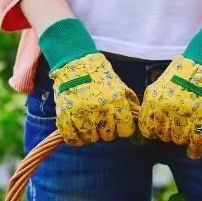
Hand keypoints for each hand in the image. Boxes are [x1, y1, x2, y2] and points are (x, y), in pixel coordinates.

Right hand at [37, 17, 137, 145]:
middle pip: (107, 136)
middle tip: (100, 122)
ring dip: (90, 135)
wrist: (74, 61)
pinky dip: (74, 139)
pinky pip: (71, 137)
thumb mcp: (120, 86)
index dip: (122, 129)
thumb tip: (137, 118)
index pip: (125, 131)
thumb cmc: (99, 74)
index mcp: (115, 102)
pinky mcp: (64, 115)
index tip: (117, 125)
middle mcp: (99, 109)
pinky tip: (76, 132)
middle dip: (106, 131)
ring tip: (88, 125)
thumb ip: (129, 103)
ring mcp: (80, 113)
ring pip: (90, 138)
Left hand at [138, 57, 201, 158]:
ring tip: (187, 132)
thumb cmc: (181, 73)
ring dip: (183, 139)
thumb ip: (152, 104)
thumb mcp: (159, 86)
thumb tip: (149, 123)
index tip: (158, 131)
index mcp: (154, 101)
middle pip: (164, 136)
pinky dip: (196, 149)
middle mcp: (167, 110)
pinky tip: (194, 151)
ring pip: (179, 140)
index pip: (147, 129)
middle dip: (169, 134)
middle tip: (177, 127)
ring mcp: (185, 115)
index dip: (153, 132)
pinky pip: (197, 141)